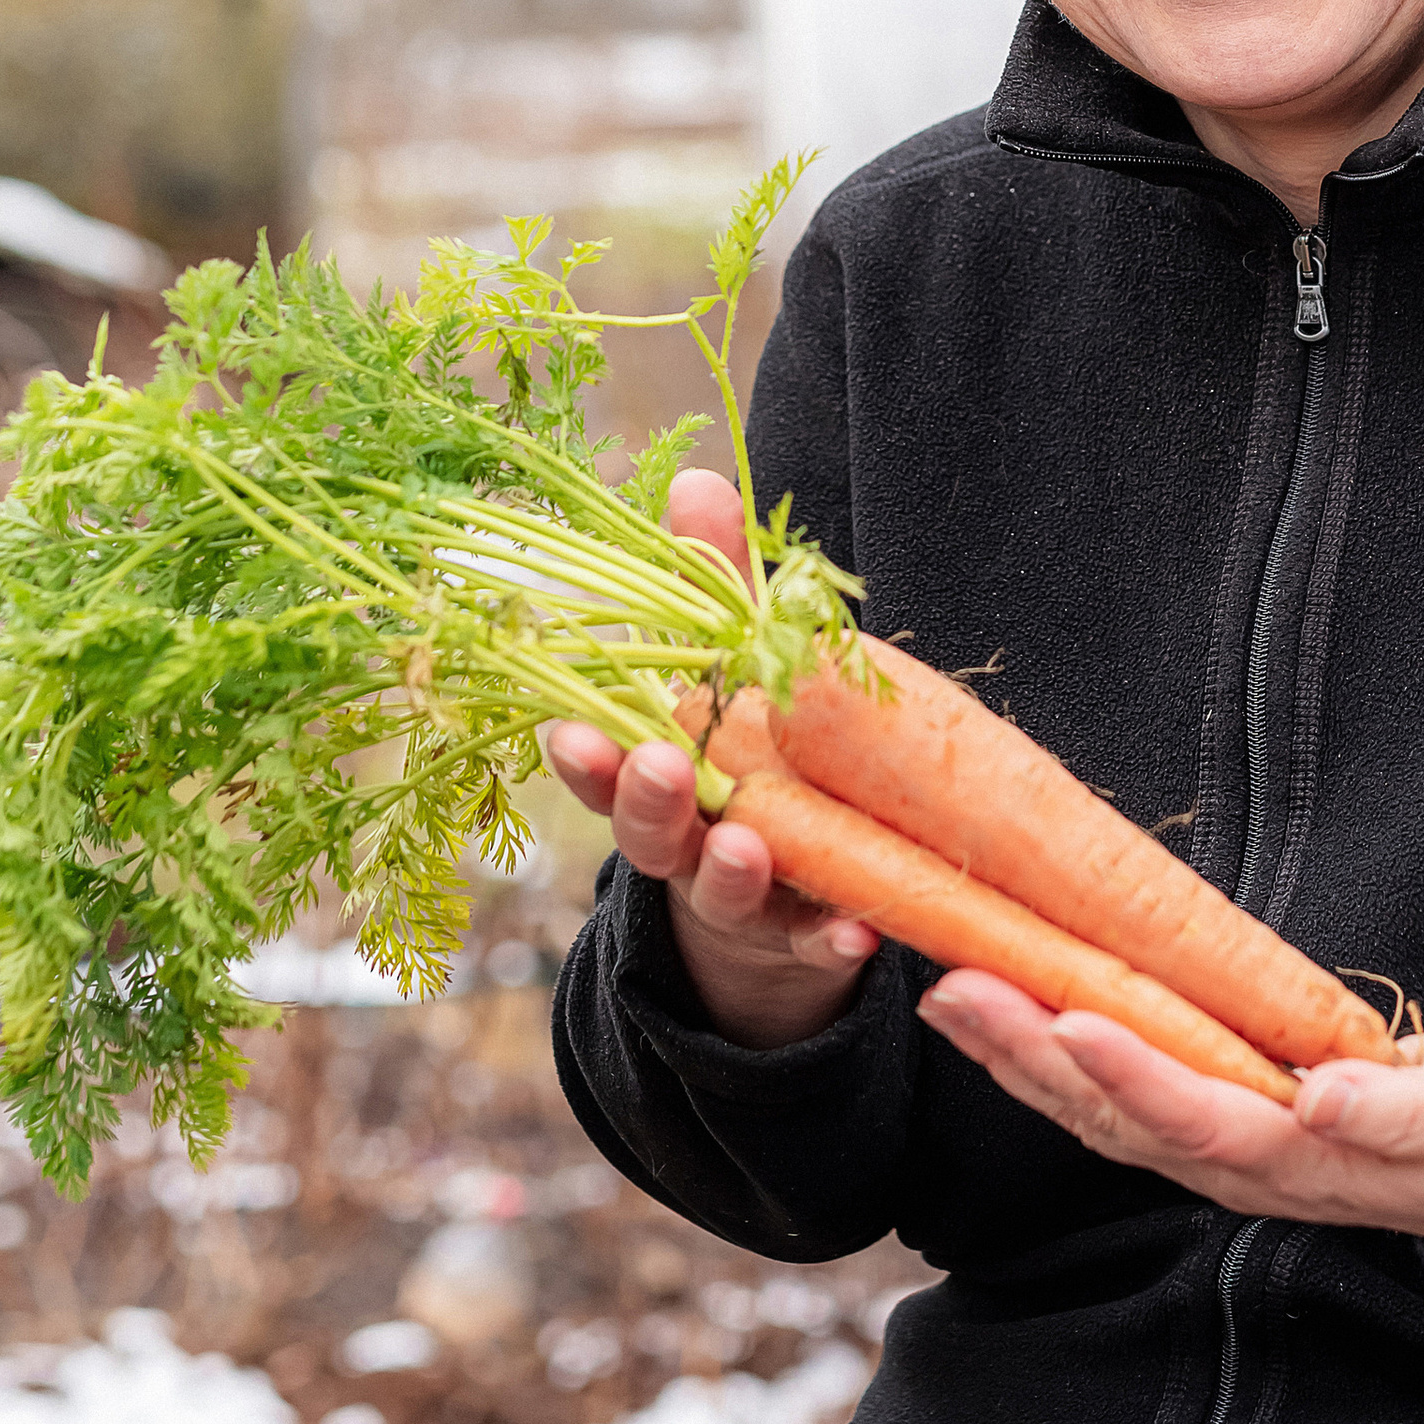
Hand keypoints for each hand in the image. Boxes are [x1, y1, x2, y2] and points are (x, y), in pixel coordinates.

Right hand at [544, 466, 877, 1049]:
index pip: (605, 766)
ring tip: (747, 849)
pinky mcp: (802, 939)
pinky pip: (816, 942)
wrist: (774, 911)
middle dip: (647, 800)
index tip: (568, 733)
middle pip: (650, 831)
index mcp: (656, 777)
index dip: (585, 755)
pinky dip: (830, 938)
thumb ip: (711, 587)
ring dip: (729, 871)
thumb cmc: (746, 761)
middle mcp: (684, 843)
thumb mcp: (731, 670)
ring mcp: (740, 899)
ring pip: (721, 891)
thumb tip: (697, 480)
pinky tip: (856, 931)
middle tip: (657, 765)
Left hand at [916, 973, 1423, 1272]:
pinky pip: (1119, 1099)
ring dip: (1021, 1057)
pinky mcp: (1220, 1125)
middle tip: (957, 986)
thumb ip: (1398, 1114)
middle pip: (1118, 1120)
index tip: (1069, 1021)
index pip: (1197, 1119)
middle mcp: (1242, 1167)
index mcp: (1302, 1161)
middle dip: (1031, 1056)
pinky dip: (1054, 1060)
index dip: (1131, 1076)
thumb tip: (1325, 1101)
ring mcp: (1223, 1153)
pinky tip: (1010, 1017)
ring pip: (1100, 1115)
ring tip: (951, 991)